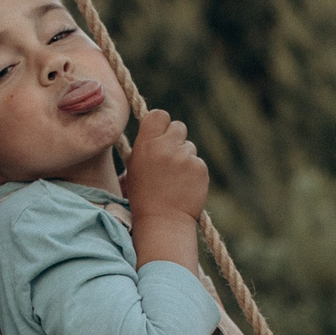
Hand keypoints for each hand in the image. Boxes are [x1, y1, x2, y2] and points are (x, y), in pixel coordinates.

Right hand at [121, 108, 209, 223]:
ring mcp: (185, 157)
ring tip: (174, 178)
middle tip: (169, 157)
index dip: (162, 123)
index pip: (160, 115)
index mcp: (146, 144)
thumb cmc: (144, 195)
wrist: (163, 220)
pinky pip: (198, 161)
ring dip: (184, 157)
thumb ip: (146, 145)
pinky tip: (184, 185)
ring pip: (189, 146)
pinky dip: (193, 171)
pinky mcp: (200, 167)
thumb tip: (154, 132)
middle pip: (179, 126)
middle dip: (176, 139)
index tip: (161, 133)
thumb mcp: (135, 167)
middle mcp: (166, 147)